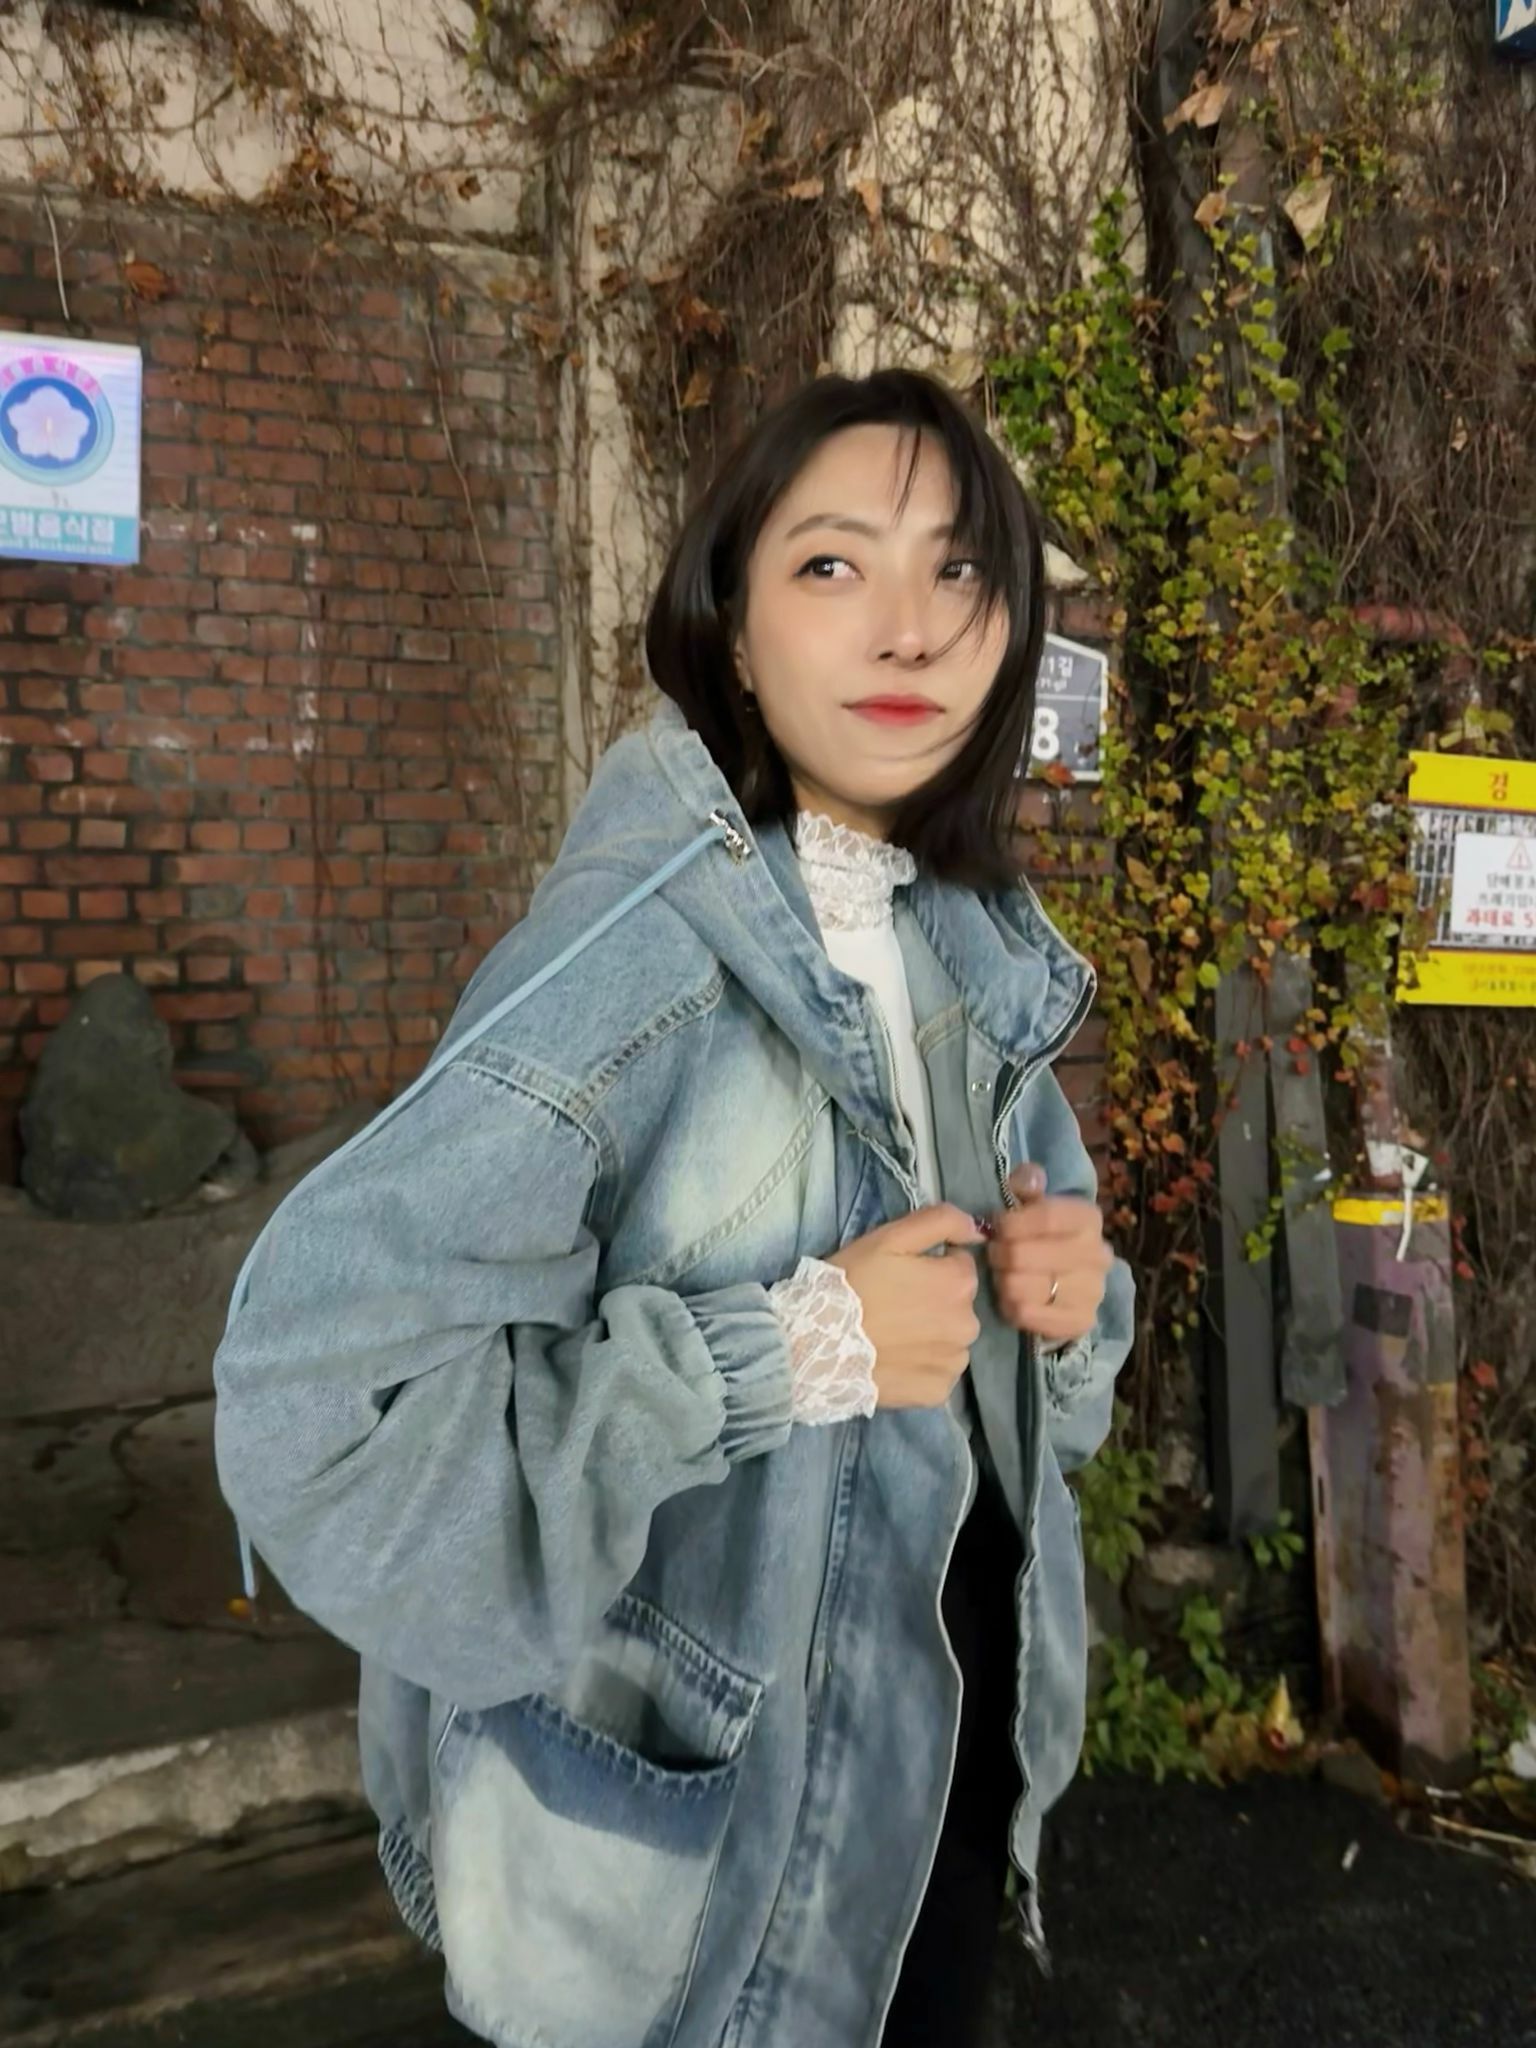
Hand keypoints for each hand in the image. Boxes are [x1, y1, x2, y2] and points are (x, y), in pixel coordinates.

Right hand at [826, 1204, 985, 1409]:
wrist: (818, 1343)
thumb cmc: (854, 1283)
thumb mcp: (891, 1237)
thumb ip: (940, 1222)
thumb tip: (978, 1229)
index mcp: (960, 1283)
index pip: (959, 1266)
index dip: (931, 1267)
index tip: (902, 1275)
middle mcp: (969, 1324)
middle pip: (958, 1305)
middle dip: (936, 1302)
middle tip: (894, 1305)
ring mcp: (954, 1362)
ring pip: (951, 1340)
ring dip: (932, 1336)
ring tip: (893, 1335)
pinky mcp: (938, 1392)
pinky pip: (939, 1373)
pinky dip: (923, 1367)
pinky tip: (896, 1361)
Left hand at [985, 1163, 1111, 1344]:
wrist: (1067, 1281)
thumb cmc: (1043, 1235)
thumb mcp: (1034, 1202)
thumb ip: (1026, 1182)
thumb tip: (1031, 1177)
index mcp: (1088, 1218)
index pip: (1046, 1217)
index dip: (1012, 1223)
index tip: (996, 1227)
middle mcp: (1098, 1254)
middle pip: (1026, 1255)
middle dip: (1001, 1254)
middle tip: (994, 1254)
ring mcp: (1093, 1291)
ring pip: (1023, 1287)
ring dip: (1003, 1281)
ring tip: (1002, 1275)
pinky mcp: (1081, 1321)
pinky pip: (1028, 1315)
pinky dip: (1010, 1307)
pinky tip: (1010, 1298)